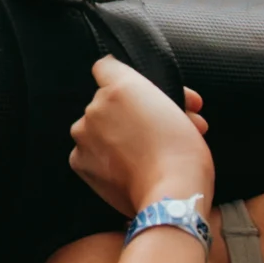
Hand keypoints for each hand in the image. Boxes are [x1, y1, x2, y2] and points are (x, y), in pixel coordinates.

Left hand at [71, 52, 211, 221]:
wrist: (171, 196)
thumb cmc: (184, 153)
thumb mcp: (182, 111)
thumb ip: (156, 97)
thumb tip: (152, 103)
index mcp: (121, 86)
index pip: (106, 66)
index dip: (123, 80)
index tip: (136, 94)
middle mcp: (95, 105)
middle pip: (106, 102)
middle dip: (129, 115)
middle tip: (154, 132)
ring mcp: (84, 134)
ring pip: (97, 128)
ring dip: (114, 136)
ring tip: (142, 154)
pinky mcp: (78, 160)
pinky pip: (89, 152)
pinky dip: (103, 158)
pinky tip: (126, 168)